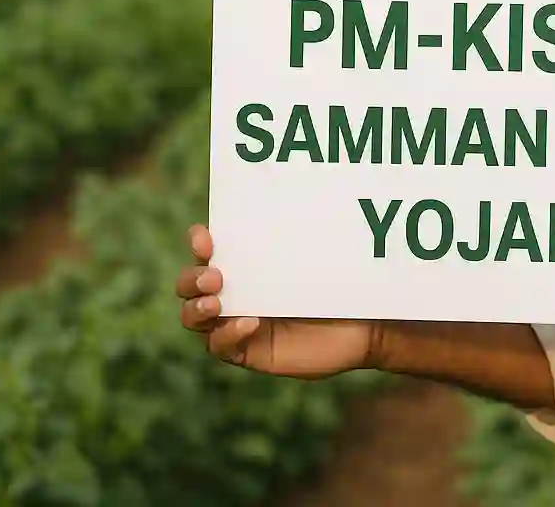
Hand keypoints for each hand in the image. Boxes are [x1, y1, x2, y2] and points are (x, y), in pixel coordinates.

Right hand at [176, 224, 376, 378]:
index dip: (199, 243)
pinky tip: (248, 323)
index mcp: (246, 265)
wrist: (364, 326)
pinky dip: (227, 334)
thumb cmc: (341, 285)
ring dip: (197, 308)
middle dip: (193, 278)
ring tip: (215, 303)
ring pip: (194, 317)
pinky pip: (220, 345)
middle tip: (214, 276)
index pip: (208, 251)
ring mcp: (236, 322)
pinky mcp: (247, 350)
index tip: (204, 237)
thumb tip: (283, 202)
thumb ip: (293, 243)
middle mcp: (234, 292)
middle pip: (189, 285)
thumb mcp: (315, 260)